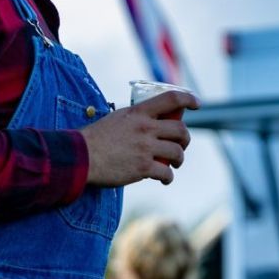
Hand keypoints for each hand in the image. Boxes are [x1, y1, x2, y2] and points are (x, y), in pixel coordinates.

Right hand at [80, 90, 199, 186]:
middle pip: (180, 130)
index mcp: (138, 112)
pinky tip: (165, 180)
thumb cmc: (94, 139)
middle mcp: (146, 128)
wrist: (80, 157)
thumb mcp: (117, 119)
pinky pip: (166, 173)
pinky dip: (168, 178)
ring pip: (177, 152)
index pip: (171, 99)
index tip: (197, 104)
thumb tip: (147, 123)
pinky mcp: (143, 168)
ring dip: (179, 160)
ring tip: (173, 164)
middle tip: (181, 146)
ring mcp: (145, 148)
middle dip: (185, 139)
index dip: (188, 100)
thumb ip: (135, 120)